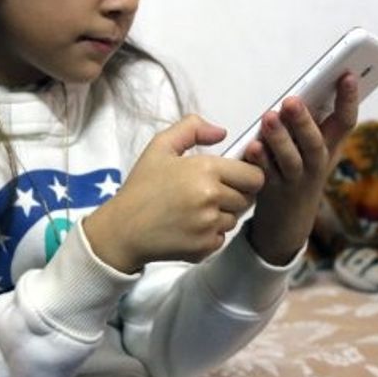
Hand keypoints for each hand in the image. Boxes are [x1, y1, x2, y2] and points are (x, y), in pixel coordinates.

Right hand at [83, 115, 264, 272]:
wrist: (123, 229)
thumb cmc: (142, 187)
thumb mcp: (160, 146)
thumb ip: (191, 129)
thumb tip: (221, 132)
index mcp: (205, 169)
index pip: (254, 176)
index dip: (247, 176)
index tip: (233, 177)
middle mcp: (211, 198)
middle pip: (247, 198)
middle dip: (234, 195)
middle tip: (209, 193)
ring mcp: (209, 225)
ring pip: (234, 219)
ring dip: (222, 215)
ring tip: (195, 210)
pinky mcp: (205, 247)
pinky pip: (222, 238)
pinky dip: (210, 234)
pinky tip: (189, 226)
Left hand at [244, 74, 358, 264]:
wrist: (289, 222)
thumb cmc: (300, 171)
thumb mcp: (312, 148)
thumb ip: (310, 122)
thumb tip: (302, 87)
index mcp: (330, 147)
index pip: (346, 122)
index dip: (349, 100)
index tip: (347, 75)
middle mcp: (317, 164)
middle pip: (316, 143)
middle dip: (305, 121)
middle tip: (292, 100)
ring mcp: (296, 181)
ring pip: (291, 161)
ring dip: (280, 139)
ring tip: (269, 118)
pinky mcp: (274, 193)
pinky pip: (266, 175)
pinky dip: (260, 161)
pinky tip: (252, 147)